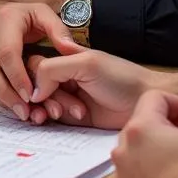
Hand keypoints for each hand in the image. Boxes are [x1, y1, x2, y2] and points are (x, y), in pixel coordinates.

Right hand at [0, 1, 76, 120]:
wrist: (2, 10)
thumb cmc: (28, 16)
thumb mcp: (45, 14)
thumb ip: (59, 30)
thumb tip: (70, 50)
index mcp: (6, 20)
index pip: (7, 53)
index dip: (17, 76)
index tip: (32, 95)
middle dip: (5, 93)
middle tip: (24, 111)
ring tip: (21, 113)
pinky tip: (13, 106)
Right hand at [27, 44, 158, 129]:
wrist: (146, 103)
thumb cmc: (122, 78)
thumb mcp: (87, 64)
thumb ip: (54, 69)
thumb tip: (33, 90)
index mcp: (65, 57)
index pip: (35, 64)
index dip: (31, 77)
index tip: (35, 92)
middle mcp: (64, 76)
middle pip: (36, 85)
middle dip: (41, 97)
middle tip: (55, 108)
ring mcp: (68, 96)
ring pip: (42, 103)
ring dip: (45, 108)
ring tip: (58, 114)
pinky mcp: (73, 116)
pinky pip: (52, 117)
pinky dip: (48, 119)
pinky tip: (54, 120)